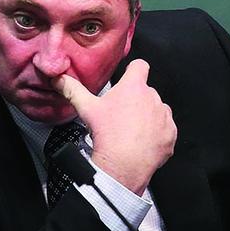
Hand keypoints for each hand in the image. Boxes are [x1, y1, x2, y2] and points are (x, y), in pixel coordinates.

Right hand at [51, 60, 176, 194]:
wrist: (123, 164)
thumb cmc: (107, 135)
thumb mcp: (87, 108)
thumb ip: (73, 89)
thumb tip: (59, 78)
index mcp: (134, 86)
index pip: (140, 66)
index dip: (133, 71)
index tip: (128, 79)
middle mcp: (153, 98)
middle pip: (146, 92)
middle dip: (137, 101)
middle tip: (122, 115)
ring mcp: (164, 117)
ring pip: (157, 111)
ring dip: (149, 117)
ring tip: (132, 131)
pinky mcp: (170, 135)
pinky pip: (165, 130)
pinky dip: (157, 135)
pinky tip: (142, 142)